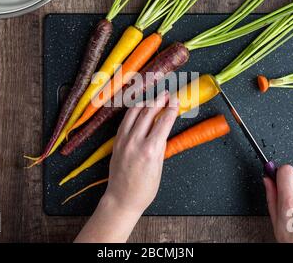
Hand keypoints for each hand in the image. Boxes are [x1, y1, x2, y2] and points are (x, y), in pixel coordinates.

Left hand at [75, 91, 178, 242]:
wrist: (122, 198)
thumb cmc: (144, 188)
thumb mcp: (159, 167)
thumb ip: (161, 145)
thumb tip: (164, 128)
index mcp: (150, 150)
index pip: (163, 122)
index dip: (171, 109)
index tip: (176, 101)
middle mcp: (135, 142)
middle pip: (148, 112)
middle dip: (159, 100)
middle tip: (166, 93)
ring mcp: (123, 140)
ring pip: (134, 112)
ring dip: (145, 101)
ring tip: (153, 96)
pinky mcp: (116, 141)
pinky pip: (125, 120)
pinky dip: (133, 111)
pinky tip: (139, 107)